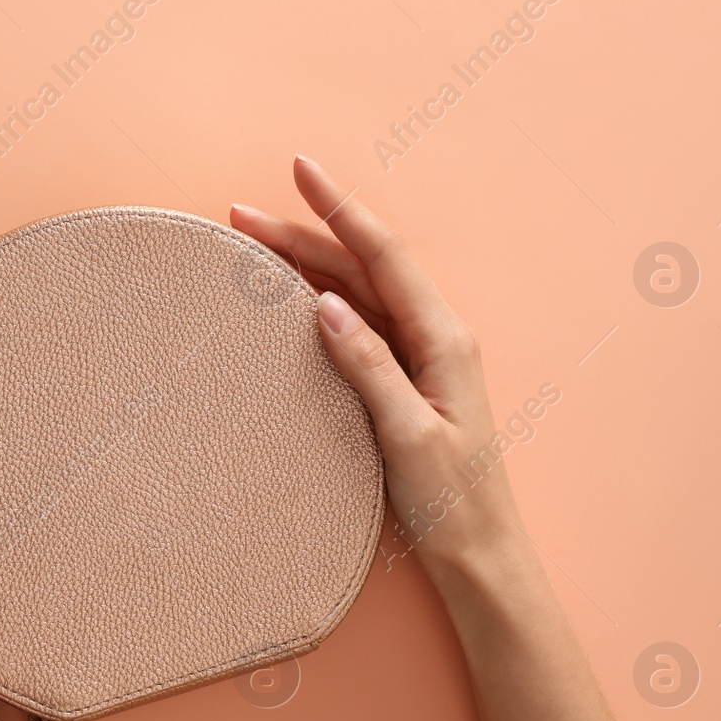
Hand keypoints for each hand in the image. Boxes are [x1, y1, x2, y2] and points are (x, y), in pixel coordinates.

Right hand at [230, 156, 528, 581]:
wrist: (481, 553)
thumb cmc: (453, 502)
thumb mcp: (408, 436)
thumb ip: (369, 367)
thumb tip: (325, 306)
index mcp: (443, 339)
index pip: (382, 254)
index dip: (338, 207)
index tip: (300, 168)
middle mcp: (434, 337)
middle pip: (360, 267)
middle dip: (303, 233)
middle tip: (240, 214)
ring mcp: (419, 358)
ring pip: (355, 292)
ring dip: (305, 264)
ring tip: (251, 245)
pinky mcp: (404, 382)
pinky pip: (357, 326)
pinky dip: (317, 302)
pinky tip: (288, 297)